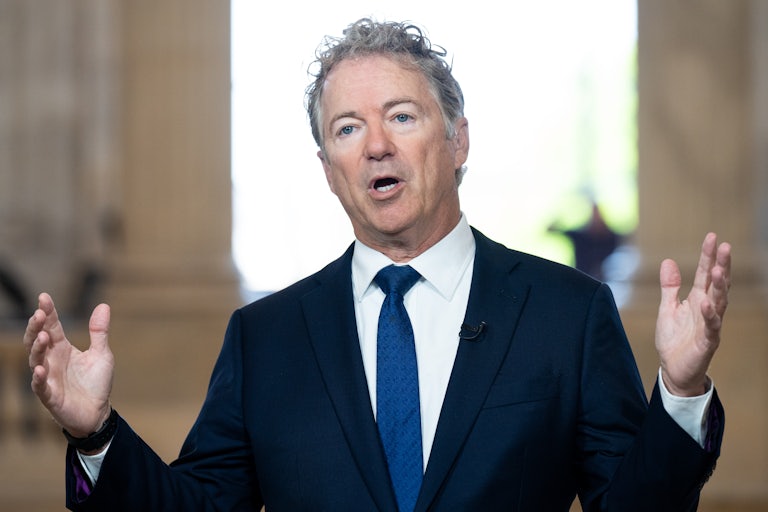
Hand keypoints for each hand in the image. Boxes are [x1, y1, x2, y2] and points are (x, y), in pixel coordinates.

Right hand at [23, 293, 113, 437]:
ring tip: (43, 335)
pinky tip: (39, 369)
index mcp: (62, 348)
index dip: (47, 312)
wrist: (98, 412)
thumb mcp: (101, 354)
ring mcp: (48, 377)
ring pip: (35, 360)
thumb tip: (103, 305)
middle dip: (36, 327)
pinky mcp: (50, 396)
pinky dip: (38, 378)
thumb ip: (99, 332)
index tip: (44, 297)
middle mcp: (51, 360)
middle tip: (39, 313)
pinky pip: (40, 386)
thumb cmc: (96, 383)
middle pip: (38, 340)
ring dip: (37, 348)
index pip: (52, 326)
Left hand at [656, 233, 730, 395]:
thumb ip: (670, 287)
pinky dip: (710, 315)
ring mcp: (710, 325)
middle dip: (721, 265)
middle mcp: (708, 310)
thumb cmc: (674, 340)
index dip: (708, 256)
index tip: (712, 237)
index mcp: (698, 300)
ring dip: (720, 287)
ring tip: (719, 270)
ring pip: (719, 303)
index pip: (705, 274)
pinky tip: (706, 303)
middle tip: (725, 246)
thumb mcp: (667, 308)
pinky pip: (711, 327)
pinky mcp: (707, 342)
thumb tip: (668, 261)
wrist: (673, 370)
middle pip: (717, 284)